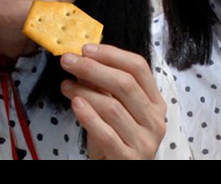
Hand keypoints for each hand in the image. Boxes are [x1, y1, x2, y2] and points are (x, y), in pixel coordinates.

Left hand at [60, 43, 166, 159]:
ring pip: (113, 107)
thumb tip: (83, 60)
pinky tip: (75, 104)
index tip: (86, 48)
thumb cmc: (115, 141)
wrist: (119, 171)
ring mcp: (144, 141)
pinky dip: (88, 117)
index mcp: (155, 103)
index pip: (139, 68)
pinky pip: (106, 133)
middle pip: (126, 84)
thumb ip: (103, 87)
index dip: (112, 54)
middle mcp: (155, 121)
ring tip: (65, 85)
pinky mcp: (129, 159)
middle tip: (68, 61)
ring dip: (85, 91)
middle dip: (93, 68)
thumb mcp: (112, 111)